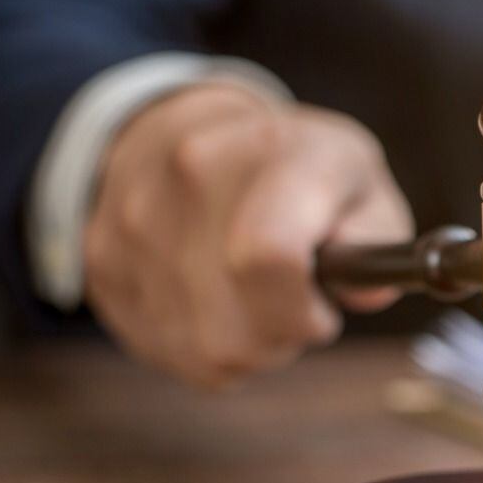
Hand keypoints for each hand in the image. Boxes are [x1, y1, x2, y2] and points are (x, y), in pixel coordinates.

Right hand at [84, 83, 412, 387]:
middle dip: (283, 332)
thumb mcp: (359, 180)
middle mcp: (190, 176)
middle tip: (293, 297)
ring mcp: (134, 222)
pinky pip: (174, 352)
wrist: (179, 130)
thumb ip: (379, 238)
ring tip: (252, 293)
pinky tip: (214, 301)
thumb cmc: (292, 167)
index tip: (321, 303)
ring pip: (209, 349)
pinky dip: (205, 345)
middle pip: (241, 328)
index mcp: (272, 149)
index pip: (270, 257)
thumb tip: (364, 292)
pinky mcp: (103, 264)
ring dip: (248, 342)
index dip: (306, 309)